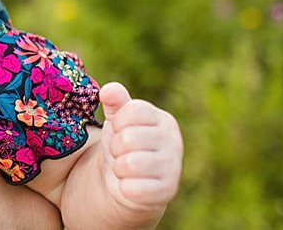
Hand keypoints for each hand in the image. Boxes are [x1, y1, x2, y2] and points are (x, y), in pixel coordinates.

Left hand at [100, 82, 182, 219]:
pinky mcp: (166, 193)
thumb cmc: (123, 145)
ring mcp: (173, 168)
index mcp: (163, 120)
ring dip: (118, 168)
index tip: (119, 130)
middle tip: (121, 153)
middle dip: (115, 147)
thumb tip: (109, 90)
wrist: (127, 183)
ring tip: (125, 168)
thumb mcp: (118, 120)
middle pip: (128, 137)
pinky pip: (132, 188)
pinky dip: (124, 187)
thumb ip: (116, 101)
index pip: (133, 110)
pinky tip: (130, 185)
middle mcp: (174, 142)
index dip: (117, 122)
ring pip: (129, 164)